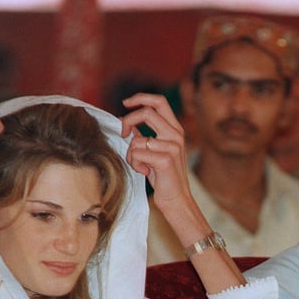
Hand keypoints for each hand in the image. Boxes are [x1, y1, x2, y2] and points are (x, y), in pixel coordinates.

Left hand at [120, 92, 243, 292]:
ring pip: (136, 139)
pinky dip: (135, 164)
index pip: (159, 101)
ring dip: (131, 154)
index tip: (126, 103)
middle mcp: (176, 134)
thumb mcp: (155, 152)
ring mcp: (172, 146)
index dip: (140, 98)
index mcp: (175, 130)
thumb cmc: (163, 178)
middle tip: (122, 133)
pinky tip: (145, 173)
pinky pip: (137, 153)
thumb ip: (145, 136)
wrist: (176, 200)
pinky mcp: (165, 159)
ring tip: (140, 165)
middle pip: (146, 113)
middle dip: (128, 121)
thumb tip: (128, 124)